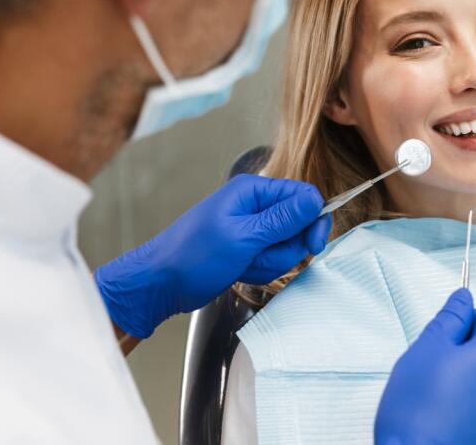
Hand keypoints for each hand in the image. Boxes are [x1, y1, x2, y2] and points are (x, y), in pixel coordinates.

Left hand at [95, 174, 331, 337]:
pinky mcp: (249, 248)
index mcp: (252, 191)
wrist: (160, 284)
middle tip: (261, 256)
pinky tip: (240, 271)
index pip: (303, 196)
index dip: (313, 221)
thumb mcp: (242, 238)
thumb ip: (282, 220)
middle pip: (298, 224)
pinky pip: (272, 258)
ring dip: (270, 262)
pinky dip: (261, 269)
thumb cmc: (192, 257)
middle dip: (285, 248)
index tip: (312, 245)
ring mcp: (252, 228)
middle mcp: (254, 205)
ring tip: (244, 265)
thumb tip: (315, 201)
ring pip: (287, 246)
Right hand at [375, 289, 475, 444]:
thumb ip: (449, 319)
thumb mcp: (424, 352)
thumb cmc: (416, 417)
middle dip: (469, 356)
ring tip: (438, 405)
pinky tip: (448, 426)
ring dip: (472, 387)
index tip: (449, 332)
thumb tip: (463, 298)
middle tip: (434, 372)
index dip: (471, 319)